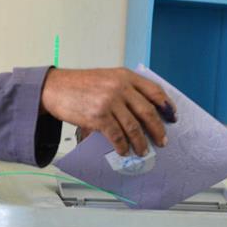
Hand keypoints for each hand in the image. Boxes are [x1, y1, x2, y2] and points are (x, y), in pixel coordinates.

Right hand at [40, 68, 176, 155]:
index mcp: (124, 76)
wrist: (54, 87)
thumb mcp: (106, 78)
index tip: (172, 117)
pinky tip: (123, 150)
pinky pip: (117, 136)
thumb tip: (143, 111)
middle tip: (162, 140)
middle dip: (157, 129)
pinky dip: (122, 146)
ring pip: (134, 127)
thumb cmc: (79, 85)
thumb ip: (124, 88)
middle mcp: (119, 87)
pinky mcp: (98, 116)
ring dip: (141, 142)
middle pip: (148, 111)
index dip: (166, 105)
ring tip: (143, 151)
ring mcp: (109, 102)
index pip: (154, 91)